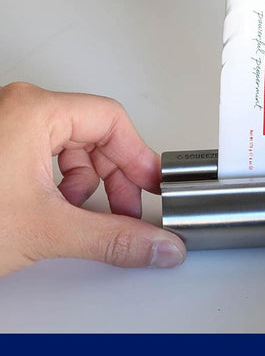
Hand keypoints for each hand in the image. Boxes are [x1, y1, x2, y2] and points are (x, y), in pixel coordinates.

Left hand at [0, 82, 185, 275]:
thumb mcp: (45, 228)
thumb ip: (111, 239)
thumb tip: (157, 244)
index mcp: (34, 110)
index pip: (113, 122)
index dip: (139, 158)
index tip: (154, 185)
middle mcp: (20, 110)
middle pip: (96, 137)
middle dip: (116, 180)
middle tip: (128, 211)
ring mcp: (8, 127)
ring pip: (74, 150)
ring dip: (89, 187)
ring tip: (85, 216)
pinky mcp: (1, 148)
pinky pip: (48, 159)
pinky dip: (63, 187)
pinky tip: (58, 211)